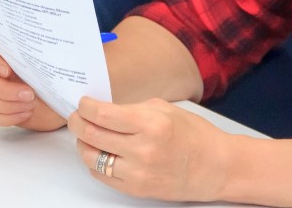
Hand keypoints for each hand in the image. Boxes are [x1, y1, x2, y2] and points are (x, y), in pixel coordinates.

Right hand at [0, 36, 66, 131]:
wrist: (60, 101)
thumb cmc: (53, 77)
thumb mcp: (47, 61)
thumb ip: (37, 51)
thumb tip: (34, 42)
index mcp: (2, 52)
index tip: (7, 71)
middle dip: (5, 90)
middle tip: (29, 94)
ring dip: (8, 105)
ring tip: (31, 104)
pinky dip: (8, 117)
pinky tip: (25, 113)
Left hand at [69, 97, 231, 201]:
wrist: (216, 167)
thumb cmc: (194, 135)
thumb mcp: (165, 109)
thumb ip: (132, 108)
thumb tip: (102, 108)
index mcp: (151, 124)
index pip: (102, 115)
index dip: (85, 106)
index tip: (83, 103)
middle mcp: (143, 150)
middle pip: (91, 135)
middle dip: (77, 122)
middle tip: (76, 116)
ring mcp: (138, 173)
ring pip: (91, 158)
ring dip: (82, 144)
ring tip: (87, 135)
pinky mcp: (136, 189)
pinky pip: (102, 176)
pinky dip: (95, 163)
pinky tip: (100, 152)